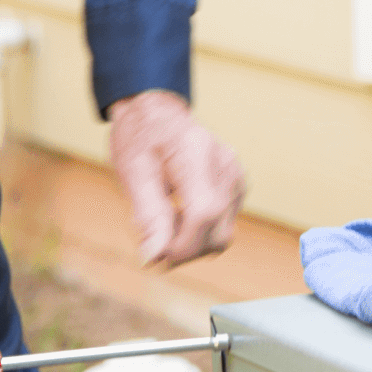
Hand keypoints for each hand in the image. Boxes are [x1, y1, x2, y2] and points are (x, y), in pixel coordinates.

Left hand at [108, 90, 244, 265]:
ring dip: (193, 242)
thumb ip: (147, 215)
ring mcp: (236, 175)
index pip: (204, 214)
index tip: (156, 255)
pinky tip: (180, 213)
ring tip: (165, 221)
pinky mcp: (238, 185)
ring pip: (223, 234)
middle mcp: (225, 165)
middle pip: (218, 232)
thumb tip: (153, 258)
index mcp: (197, 154)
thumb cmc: (140, 138)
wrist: (156, 113)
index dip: (182, 245)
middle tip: (153, 240)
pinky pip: (224, 225)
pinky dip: (201, 230)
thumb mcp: (133, 173)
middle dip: (185, 250)